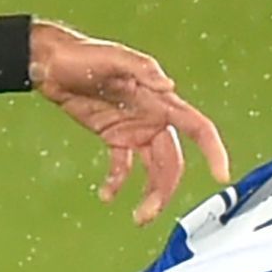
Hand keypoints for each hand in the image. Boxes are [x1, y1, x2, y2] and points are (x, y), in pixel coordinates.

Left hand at [28, 20, 226, 224]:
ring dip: (148, 194)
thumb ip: (141, 69)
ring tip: (137, 217)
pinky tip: (107, 195)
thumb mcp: (112, 58)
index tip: (220, 175)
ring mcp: (134, 129)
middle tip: (147, 214)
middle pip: (171, 162)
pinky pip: (123, 166)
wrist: (51, 63)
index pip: (196, 127)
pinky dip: (118, 183)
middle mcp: (152, 117)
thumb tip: (168, 86)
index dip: (212, 150)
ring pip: (152, 170)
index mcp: (159, 100)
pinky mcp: (114, 136)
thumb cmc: (82, 54)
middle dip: (164, 190)